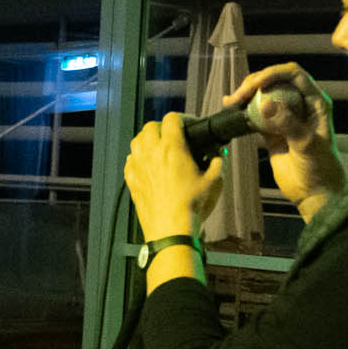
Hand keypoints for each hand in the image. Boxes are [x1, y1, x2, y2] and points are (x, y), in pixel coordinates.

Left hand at [124, 113, 223, 241]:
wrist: (171, 230)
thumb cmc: (191, 207)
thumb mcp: (214, 182)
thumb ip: (217, 164)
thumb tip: (218, 157)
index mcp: (172, 148)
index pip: (172, 119)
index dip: (182, 118)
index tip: (189, 125)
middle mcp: (152, 153)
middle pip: (150, 126)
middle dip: (162, 127)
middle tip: (173, 135)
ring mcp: (138, 166)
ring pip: (136, 141)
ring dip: (147, 139)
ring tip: (158, 147)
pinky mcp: (131, 181)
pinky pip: (130, 160)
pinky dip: (137, 157)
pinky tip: (147, 164)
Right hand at [224, 64, 343, 214]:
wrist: (315, 192)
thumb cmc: (320, 168)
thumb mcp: (306, 144)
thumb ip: (287, 123)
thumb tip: (266, 104)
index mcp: (316, 101)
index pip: (294, 75)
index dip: (273, 74)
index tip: (255, 84)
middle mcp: (301, 105)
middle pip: (275, 82)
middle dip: (255, 84)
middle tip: (238, 96)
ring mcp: (286, 117)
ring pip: (264, 97)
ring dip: (247, 97)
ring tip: (231, 102)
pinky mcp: (273, 131)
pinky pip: (257, 115)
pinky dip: (244, 113)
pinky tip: (232, 113)